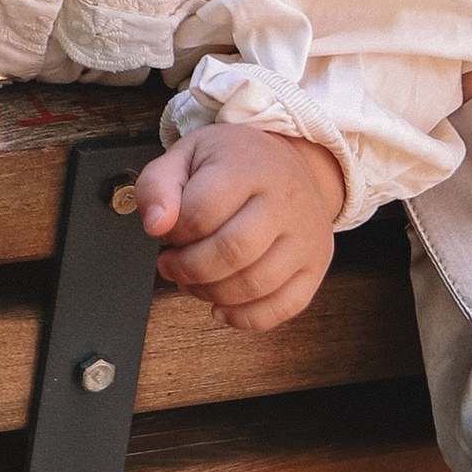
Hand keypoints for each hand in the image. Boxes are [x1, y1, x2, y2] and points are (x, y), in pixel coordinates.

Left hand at [133, 122, 344, 329]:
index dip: (173, 232)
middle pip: (232, 252)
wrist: (289, 163)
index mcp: (250, 166)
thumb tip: (155, 225)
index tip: (167, 233)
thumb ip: (157, 185)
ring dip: (211, 293)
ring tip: (196, 279)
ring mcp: (306, 235)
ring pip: (255, 284)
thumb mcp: (188, 155)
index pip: (202, 211)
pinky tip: (223, 305)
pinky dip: (246, 317)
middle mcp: (286, 200)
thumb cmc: (234, 162)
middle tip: (173, 263)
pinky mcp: (316, 264)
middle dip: (189, 269)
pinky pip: (283, 307)